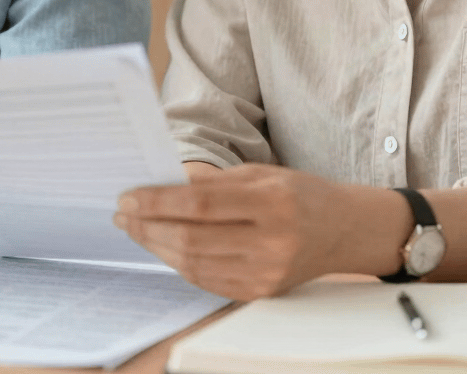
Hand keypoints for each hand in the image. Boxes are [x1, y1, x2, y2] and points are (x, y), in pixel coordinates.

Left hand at [114, 163, 351, 300]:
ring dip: (157, 247)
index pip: (200, 204)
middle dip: (148, 226)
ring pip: (195, 264)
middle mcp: (271, 242)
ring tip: (136, 229)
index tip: (128, 197)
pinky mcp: (262, 293)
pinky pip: (208, 282)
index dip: (158, 202)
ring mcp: (267, 274)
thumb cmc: (297, 193)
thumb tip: (161, 183)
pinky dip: (180, 264)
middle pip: (192, 239)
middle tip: (123, 214)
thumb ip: (212, 180)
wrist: (343, 230)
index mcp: (271, 202)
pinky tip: (164, 247)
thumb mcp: (260, 173)